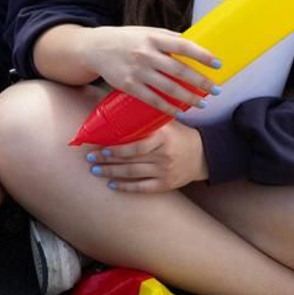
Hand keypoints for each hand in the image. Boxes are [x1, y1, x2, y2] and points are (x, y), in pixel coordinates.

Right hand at [79, 25, 218, 116]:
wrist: (96, 48)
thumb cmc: (126, 39)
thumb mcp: (147, 31)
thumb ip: (169, 38)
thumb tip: (195, 43)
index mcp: (154, 38)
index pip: (183, 46)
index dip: (202, 55)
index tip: (217, 64)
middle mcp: (146, 54)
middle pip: (179, 70)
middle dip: (200, 82)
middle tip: (216, 90)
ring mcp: (137, 71)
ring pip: (168, 88)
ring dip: (188, 98)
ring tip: (202, 104)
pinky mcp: (129, 85)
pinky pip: (152, 99)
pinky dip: (167, 107)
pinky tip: (178, 112)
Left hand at [84, 120, 208, 192]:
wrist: (203, 155)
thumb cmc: (178, 135)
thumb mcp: (166, 123)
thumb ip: (146, 117)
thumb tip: (116, 106)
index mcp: (163, 138)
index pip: (137, 146)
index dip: (117, 149)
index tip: (101, 148)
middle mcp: (164, 156)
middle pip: (130, 161)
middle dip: (107, 160)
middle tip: (90, 158)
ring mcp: (165, 172)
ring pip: (133, 174)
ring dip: (111, 173)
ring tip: (95, 170)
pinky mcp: (166, 184)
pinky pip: (142, 188)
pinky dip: (126, 187)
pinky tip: (111, 185)